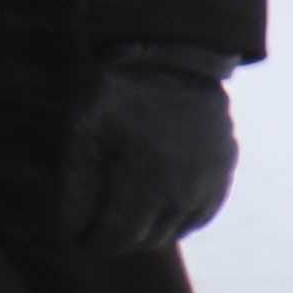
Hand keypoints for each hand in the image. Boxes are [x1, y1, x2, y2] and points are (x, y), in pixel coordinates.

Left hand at [58, 48, 238, 253]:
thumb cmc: (116, 88)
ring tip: (120, 210)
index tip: (73, 239)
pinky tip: (155, 202)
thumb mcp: (81, 126)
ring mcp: (211, 179)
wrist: (170, 49)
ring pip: (173, 230)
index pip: (115, 237)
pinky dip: (176, 216)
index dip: (89, 243)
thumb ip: (74, 183)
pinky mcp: (225, 167)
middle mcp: (184, 188)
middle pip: (144, 239)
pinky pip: (200, 214)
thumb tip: (67, 232)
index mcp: (146, 179)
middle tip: (93, 225)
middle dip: (115, 238)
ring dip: (145, 228)